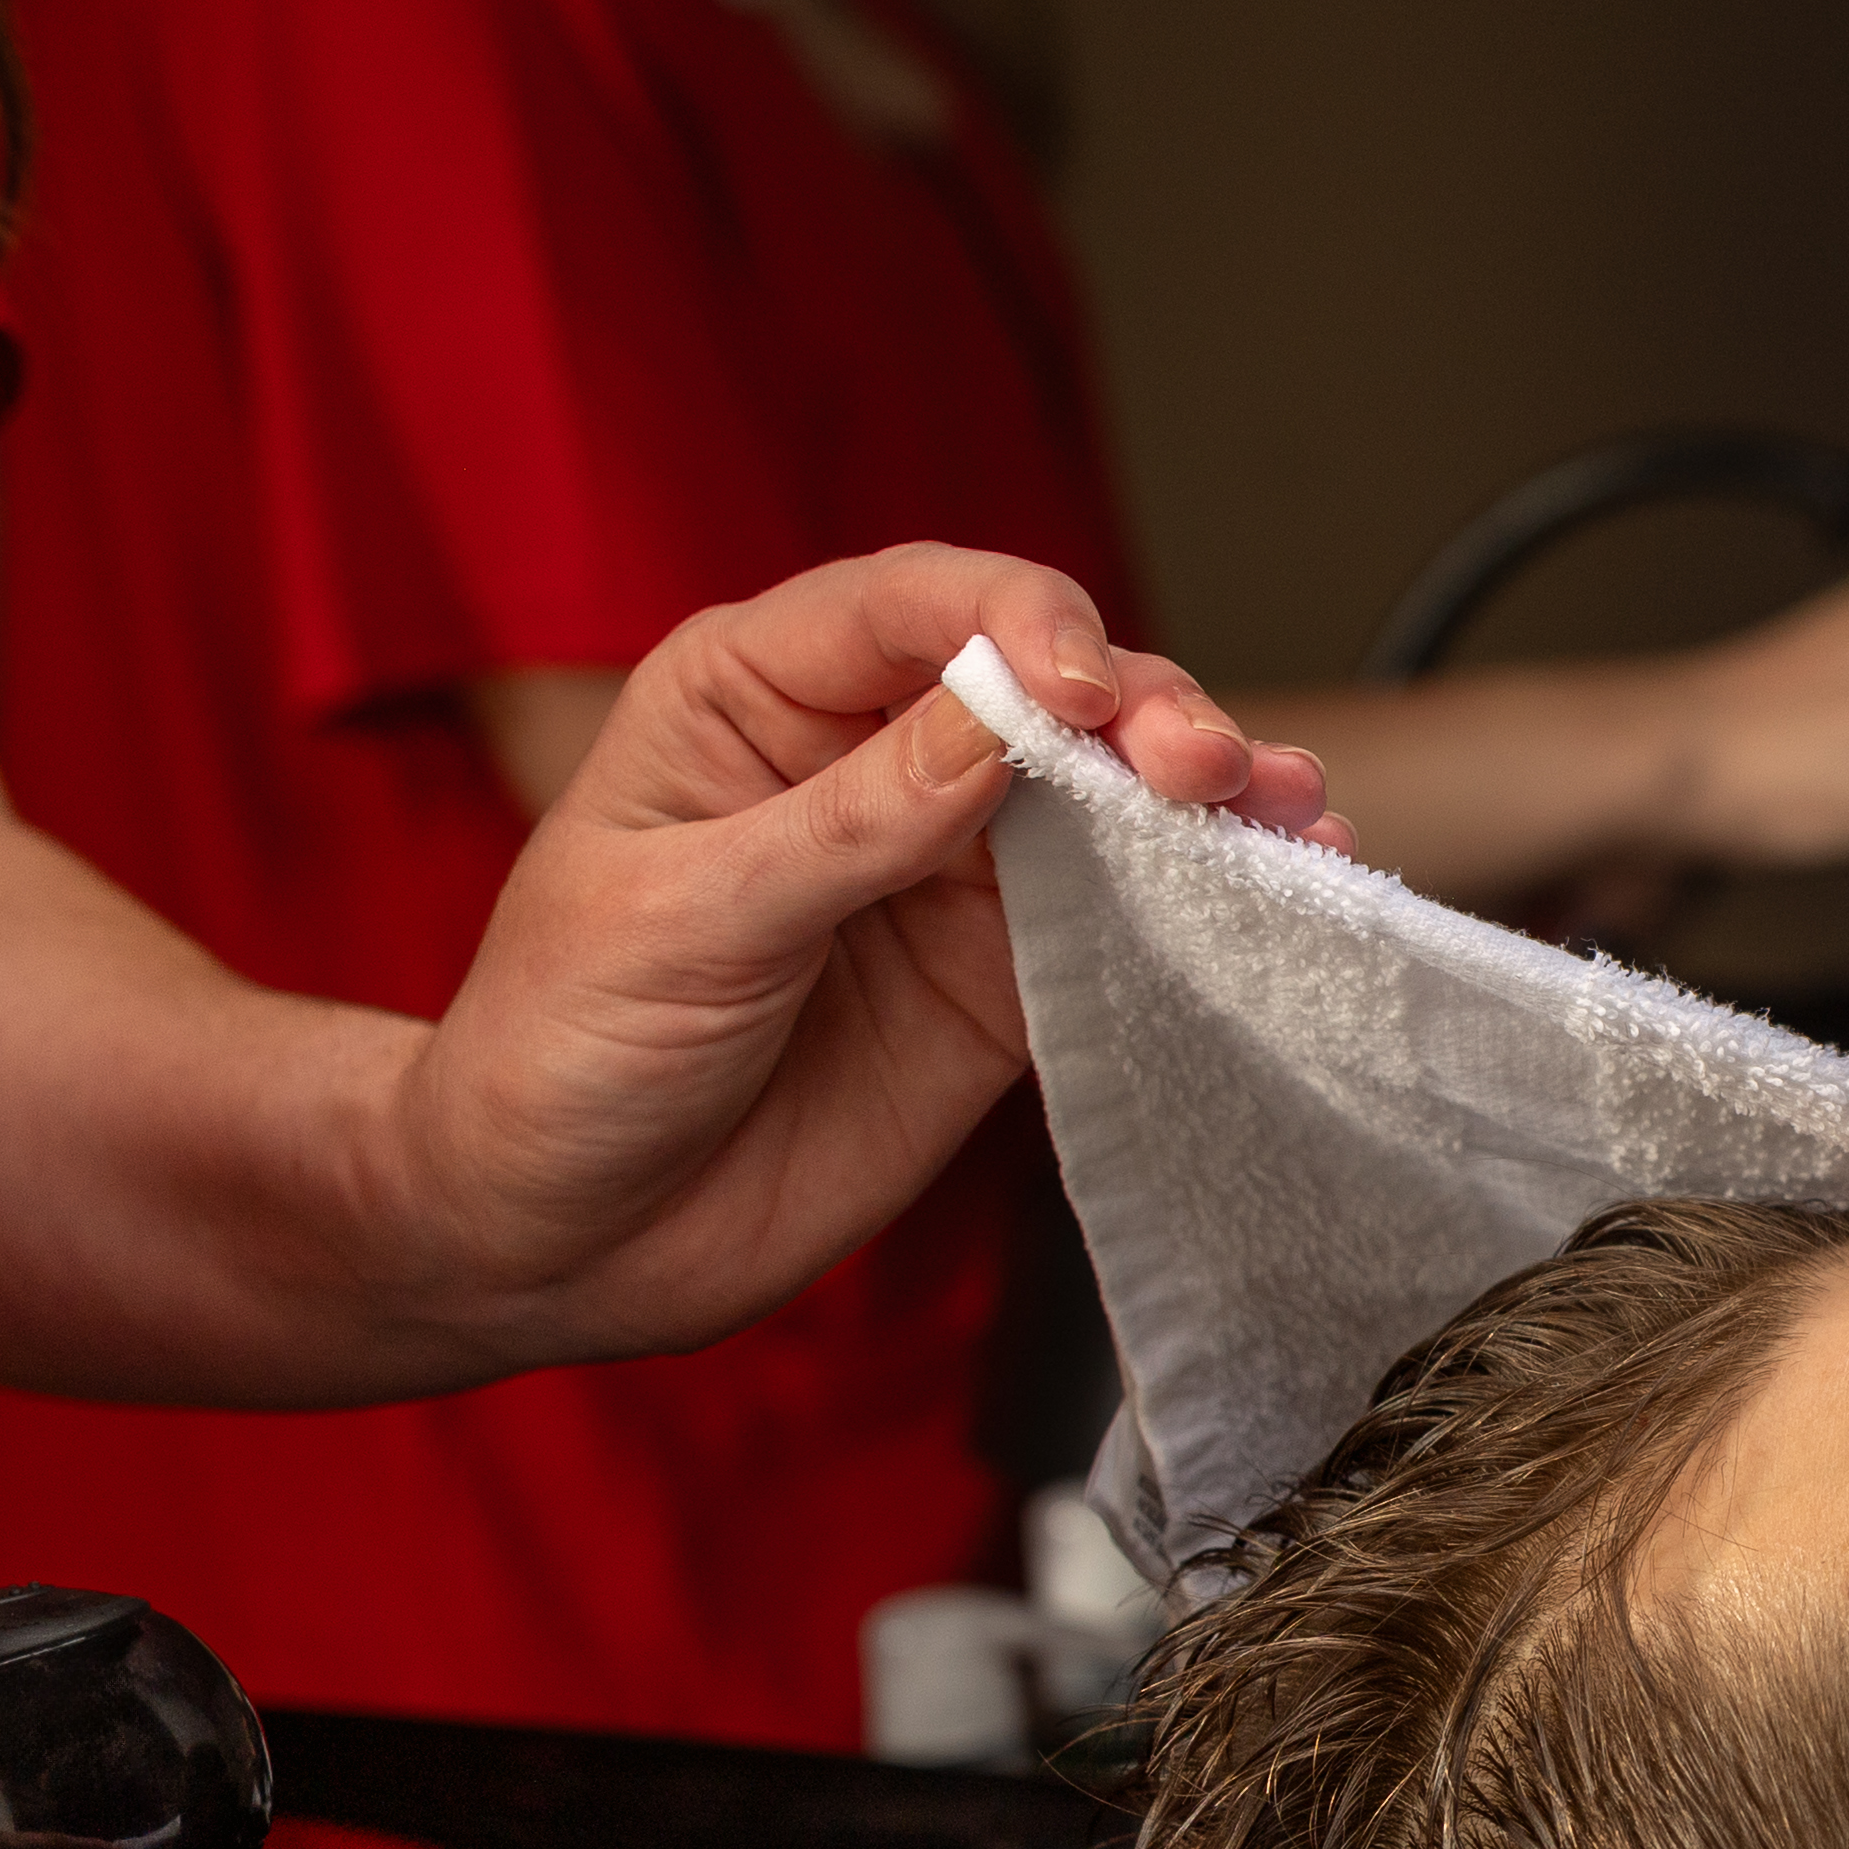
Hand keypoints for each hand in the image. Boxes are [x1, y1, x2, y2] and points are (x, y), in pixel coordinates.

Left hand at [395, 546, 1331, 1358]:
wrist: (558, 1243)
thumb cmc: (561, 1053)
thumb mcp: (684, 924)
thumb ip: (850, 826)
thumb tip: (1001, 722)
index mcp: (754, 695)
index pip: (913, 605)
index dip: (1017, 620)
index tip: (1081, 692)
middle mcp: (867, 756)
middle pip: (1040, 683)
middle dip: (1138, 708)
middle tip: (1202, 770)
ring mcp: (946, 868)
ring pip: (1107, 791)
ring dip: (1208, 789)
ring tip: (1286, 810)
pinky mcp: (1003, 979)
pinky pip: (1125, 919)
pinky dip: (1211, 896)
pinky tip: (1290, 877)